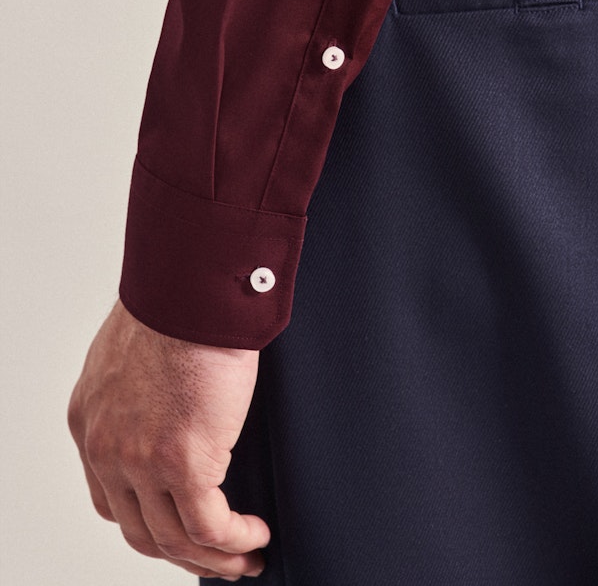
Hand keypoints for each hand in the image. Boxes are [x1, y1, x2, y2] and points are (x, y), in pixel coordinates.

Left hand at [68, 298, 269, 580]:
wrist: (191, 290)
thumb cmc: (175, 303)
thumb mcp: (135, 351)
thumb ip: (139, 389)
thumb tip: (171, 405)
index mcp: (90, 420)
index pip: (111, 497)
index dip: (148, 520)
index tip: (179, 525)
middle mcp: (106, 448)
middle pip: (139, 529)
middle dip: (179, 552)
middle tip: (213, 558)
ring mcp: (141, 461)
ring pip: (174, 539)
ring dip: (213, 559)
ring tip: (245, 558)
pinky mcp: (184, 463)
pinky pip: (210, 527)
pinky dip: (235, 540)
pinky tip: (255, 535)